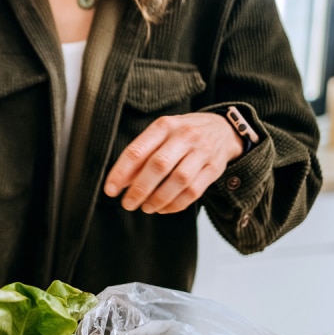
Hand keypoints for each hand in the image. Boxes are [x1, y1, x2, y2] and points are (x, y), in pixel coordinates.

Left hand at [102, 113, 243, 214]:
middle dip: (140, 189)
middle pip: (159, 166)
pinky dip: (176, 204)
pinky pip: (194, 191)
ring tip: (145, 208)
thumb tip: (119, 183)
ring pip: (178, 180)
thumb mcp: (160, 135)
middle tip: (128, 204)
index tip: (110, 190)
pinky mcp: (215, 168)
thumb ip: (140, 156)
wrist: (223, 130)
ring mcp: (202, 152)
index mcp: (164, 126)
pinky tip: (163, 208)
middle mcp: (185, 136)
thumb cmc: (181, 135)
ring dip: (158, 199)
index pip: (138, 150)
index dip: (121, 173)